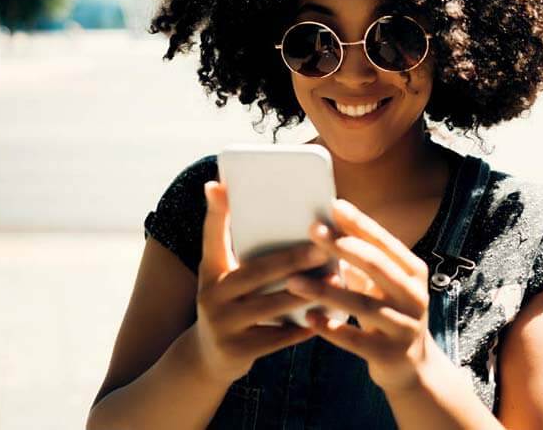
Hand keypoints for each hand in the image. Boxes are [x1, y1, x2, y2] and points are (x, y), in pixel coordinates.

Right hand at [190, 180, 323, 383]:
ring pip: (271, 306)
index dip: (215, 212)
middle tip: (322, 248)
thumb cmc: (229, 304)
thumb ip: (241, 250)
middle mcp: (211, 295)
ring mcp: (223, 324)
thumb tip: (271, 213)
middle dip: (291, 259)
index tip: (218, 185)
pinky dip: (303, 326)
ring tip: (334, 281)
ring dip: (306, 293)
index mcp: (210, 270)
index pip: (210, 236)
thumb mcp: (224, 277)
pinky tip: (327, 317)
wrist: (208, 358)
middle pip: (255, 272)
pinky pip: (278, 337)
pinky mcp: (237, 350)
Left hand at [285, 198, 440, 391]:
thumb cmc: (387, 313)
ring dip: (326, 291)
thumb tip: (327, 224)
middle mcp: (414, 297)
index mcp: (413, 272)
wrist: (411, 366)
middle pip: (376, 266)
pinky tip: (307, 317)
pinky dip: (330, 329)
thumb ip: (362, 259)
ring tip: (293, 281)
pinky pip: (356, 340)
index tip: (334, 205)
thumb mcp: (382, 284)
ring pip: (363, 305)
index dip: (360, 223)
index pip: (385, 243)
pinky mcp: (390, 354)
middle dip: (343, 246)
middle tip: (312, 231)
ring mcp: (405, 327)